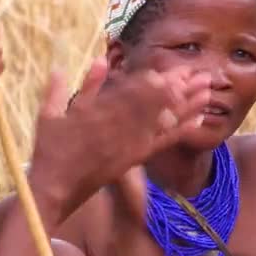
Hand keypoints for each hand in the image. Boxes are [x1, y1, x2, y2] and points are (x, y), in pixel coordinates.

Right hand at [29, 58, 210, 221]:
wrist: (55, 188)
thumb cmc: (49, 151)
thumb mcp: (48, 116)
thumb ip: (59, 89)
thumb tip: (69, 66)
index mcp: (97, 112)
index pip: (131, 92)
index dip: (155, 81)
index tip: (171, 71)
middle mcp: (117, 127)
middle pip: (154, 103)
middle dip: (179, 88)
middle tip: (200, 75)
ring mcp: (127, 144)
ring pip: (162, 121)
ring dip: (186, 105)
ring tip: (207, 92)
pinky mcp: (132, 159)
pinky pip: (161, 143)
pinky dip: (180, 130)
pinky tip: (196, 121)